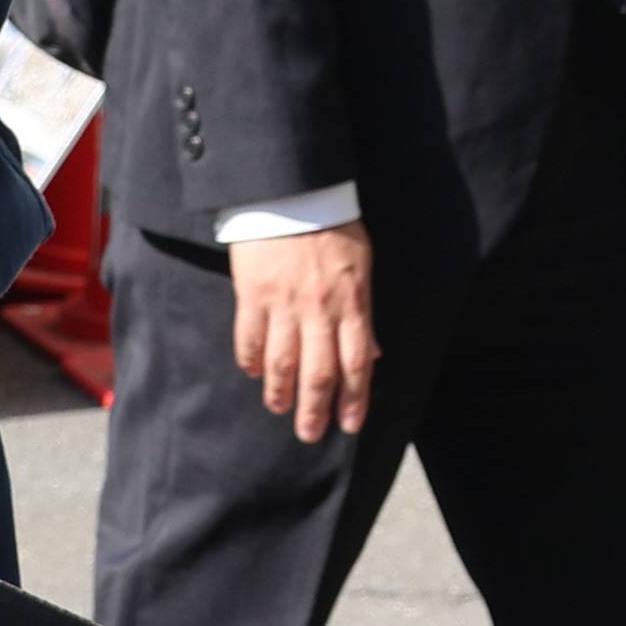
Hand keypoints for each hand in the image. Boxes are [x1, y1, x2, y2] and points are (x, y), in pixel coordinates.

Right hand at [233, 219, 379, 442]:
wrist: (292, 191)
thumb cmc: (333, 226)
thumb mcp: (363, 267)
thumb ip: (364, 314)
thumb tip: (374, 355)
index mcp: (352, 303)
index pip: (356, 363)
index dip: (354, 399)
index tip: (349, 425)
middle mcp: (319, 310)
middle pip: (318, 372)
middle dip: (315, 409)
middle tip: (310, 434)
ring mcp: (284, 303)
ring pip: (282, 362)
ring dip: (280, 393)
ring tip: (279, 409)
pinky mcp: (252, 293)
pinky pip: (250, 338)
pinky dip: (252, 361)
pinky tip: (254, 374)